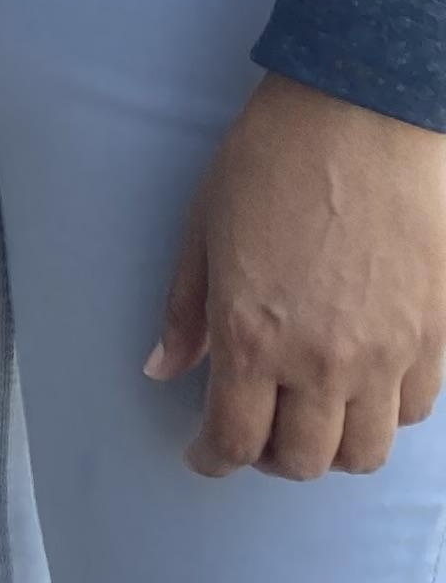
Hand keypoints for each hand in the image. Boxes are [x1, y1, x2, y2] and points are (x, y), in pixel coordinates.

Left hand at [149, 72, 445, 478]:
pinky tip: (358, 388)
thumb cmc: (267, 163)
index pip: (234, 440)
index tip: (203, 456)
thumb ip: (185, 311)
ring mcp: (386, 354)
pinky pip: (415, 410)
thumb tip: (163, 370)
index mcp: (251, 337)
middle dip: (270, 459)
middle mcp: (321, 362)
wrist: (359, 119)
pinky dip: (384, 415)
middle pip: (304, 462)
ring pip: (366, 453)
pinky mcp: (433, 337)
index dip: (213, 459)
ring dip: (330, 449)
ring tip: (307, 418)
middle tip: (253, 434)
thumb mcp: (203, 230)